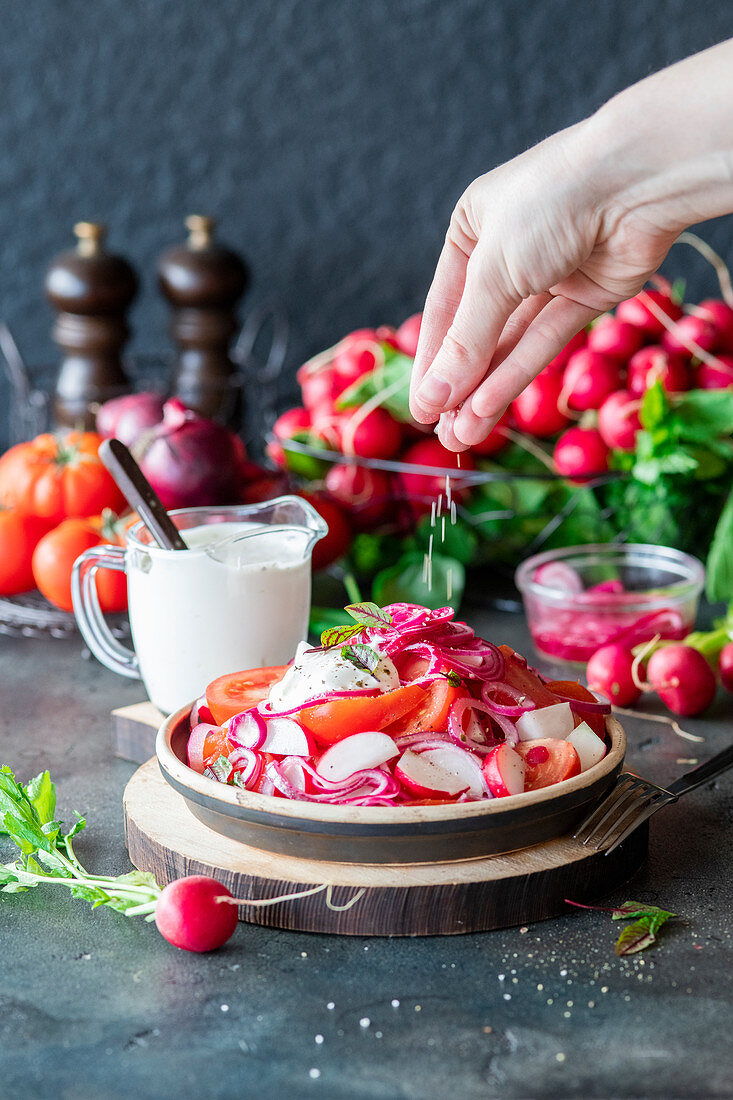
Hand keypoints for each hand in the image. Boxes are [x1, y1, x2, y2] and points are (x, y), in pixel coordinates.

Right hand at [409, 121, 679, 449]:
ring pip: (510, 343)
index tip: (421, 409)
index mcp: (471, 230)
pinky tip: (489, 409)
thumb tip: (431, 399)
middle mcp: (506, 253)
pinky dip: (517, 374)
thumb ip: (464, 342)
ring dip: (485, 390)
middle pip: (477, 331)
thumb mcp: (491, 273)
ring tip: (462, 436)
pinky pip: (544, 341)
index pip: (443, 309)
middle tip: (441, 433)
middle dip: (459, 385)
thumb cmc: (550, 205)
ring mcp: (549, 275)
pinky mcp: (585, 296)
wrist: (637, 179)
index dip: (432, 363)